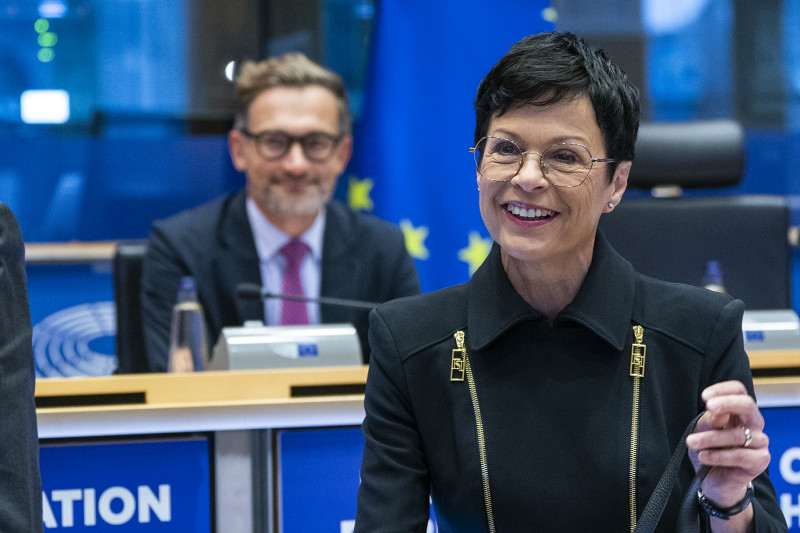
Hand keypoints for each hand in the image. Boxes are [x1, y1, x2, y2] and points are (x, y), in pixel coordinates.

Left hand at [685, 380, 770, 506]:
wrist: (714, 482)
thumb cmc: (708, 451)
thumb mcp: (702, 432)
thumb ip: (709, 421)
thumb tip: (717, 413)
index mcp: (738, 412)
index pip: (738, 391)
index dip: (723, 389)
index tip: (705, 396)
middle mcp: (753, 424)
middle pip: (748, 404)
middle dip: (728, 403)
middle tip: (708, 406)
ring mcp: (759, 442)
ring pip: (737, 435)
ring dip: (709, 438)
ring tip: (691, 442)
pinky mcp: (760, 461)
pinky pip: (740, 455)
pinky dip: (718, 456)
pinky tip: (703, 457)